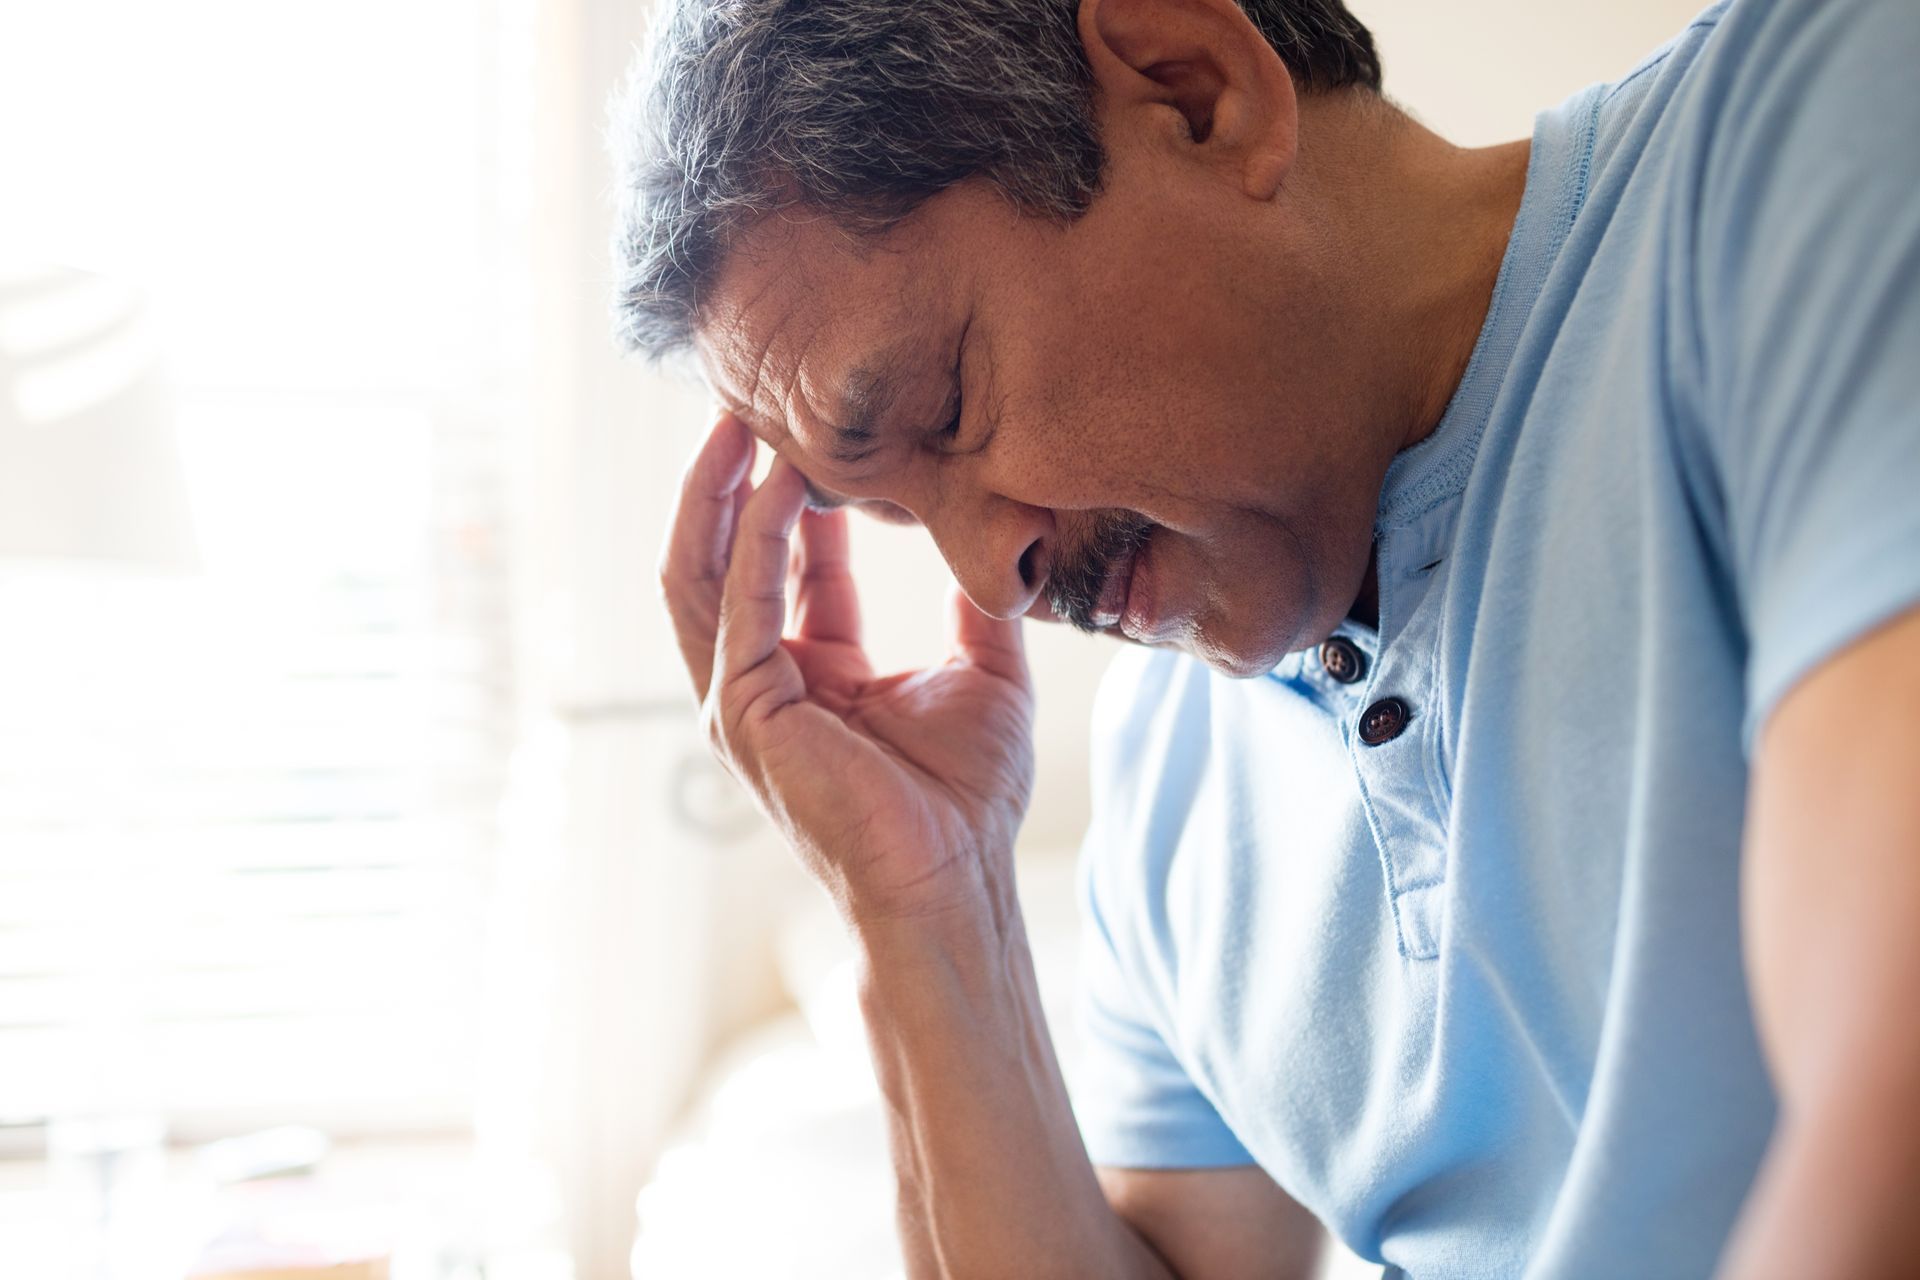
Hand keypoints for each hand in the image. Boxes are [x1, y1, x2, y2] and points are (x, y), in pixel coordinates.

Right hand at [659, 414, 1035, 922]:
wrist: (956, 880)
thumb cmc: (967, 800)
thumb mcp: (986, 673)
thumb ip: (979, 606)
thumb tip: (1001, 540)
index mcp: (813, 674)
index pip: (788, 565)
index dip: (798, 495)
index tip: (820, 430)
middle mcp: (765, 682)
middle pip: (724, 558)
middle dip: (732, 480)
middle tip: (752, 402)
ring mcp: (742, 700)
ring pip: (702, 574)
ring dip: (715, 495)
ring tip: (737, 421)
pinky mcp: (743, 713)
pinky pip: (737, 604)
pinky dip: (754, 537)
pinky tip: (779, 481)